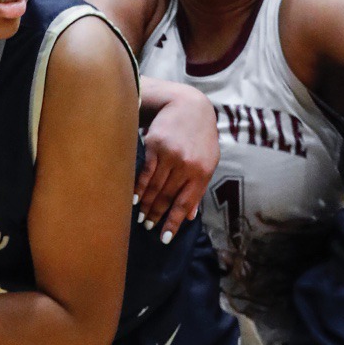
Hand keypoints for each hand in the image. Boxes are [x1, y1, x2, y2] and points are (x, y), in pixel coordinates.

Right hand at [137, 86, 218, 243]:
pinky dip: (138, 188)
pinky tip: (134, 199)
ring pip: (154, 187)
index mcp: (201, 172)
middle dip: (156, 215)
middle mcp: (186, 166)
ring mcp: (170, 156)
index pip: (184, 203)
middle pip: (166, 197)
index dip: (173, 222)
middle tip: (146, 227)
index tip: (164, 238)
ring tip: (139, 218)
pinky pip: (145, 172)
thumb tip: (190, 216)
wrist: (190, 106)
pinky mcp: (155, 146)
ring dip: (146, 205)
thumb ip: (199, 188)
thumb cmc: (200, 136)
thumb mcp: (208, 161)